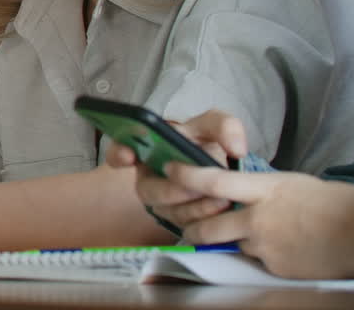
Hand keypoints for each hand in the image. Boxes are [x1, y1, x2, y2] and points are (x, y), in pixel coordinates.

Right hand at [107, 109, 247, 228]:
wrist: (224, 173)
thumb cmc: (208, 145)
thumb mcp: (215, 127)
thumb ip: (224, 126)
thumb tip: (235, 148)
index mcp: (149, 149)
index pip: (118, 151)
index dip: (118, 154)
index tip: (129, 155)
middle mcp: (149, 176)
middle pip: (146, 189)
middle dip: (169, 190)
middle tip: (195, 187)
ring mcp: (161, 201)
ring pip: (166, 210)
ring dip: (191, 207)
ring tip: (220, 201)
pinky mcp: (177, 219)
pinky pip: (182, 225)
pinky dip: (202, 219)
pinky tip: (221, 211)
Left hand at [165, 163, 353, 278]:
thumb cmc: (327, 202)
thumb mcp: (287, 183)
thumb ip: (256, 189)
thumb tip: (233, 194)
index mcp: (263, 190)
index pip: (214, 181)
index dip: (186, 176)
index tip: (169, 170)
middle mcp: (258, 218)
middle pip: (207, 226)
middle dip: (191, 228)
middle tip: (187, 227)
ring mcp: (265, 245)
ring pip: (230, 244)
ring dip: (228, 241)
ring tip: (243, 234)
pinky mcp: (273, 266)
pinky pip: (255, 259)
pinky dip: (260, 254)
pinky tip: (279, 247)